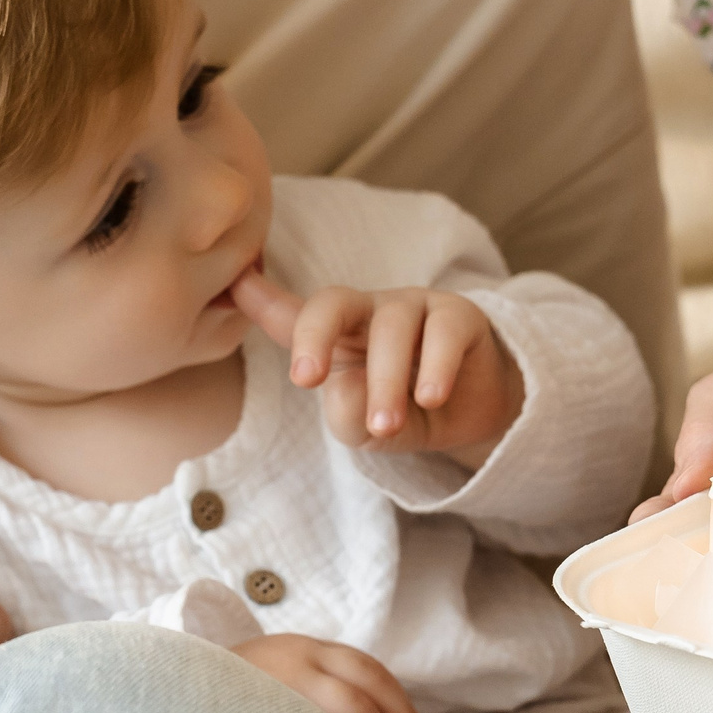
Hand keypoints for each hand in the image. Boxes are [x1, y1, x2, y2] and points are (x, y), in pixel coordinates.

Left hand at [234, 271, 522, 461]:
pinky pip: (444, 331)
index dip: (262, 301)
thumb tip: (347, 388)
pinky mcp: (460, 316)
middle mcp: (370, 312)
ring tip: (386, 425)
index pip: (294, 315)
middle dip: (313, 336)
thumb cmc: (408, 410)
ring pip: (391, 327)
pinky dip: (435, 366)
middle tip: (306, 381)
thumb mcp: (367, 426)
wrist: (476, 412)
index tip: (236, 286)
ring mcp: (415, 307)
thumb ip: (347, 417)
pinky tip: (430, 398)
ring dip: (385, 379)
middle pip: (333, 302)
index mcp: (337, 335)